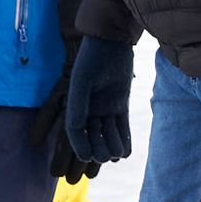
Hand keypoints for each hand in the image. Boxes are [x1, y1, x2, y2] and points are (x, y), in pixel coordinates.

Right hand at [63, 36, 133, 174]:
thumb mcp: (82, 83)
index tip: (86, 158)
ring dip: (112, 147)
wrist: (111, 42)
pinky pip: (121, 127)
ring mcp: (106, 108)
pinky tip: (125, 152)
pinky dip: (123, 140)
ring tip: (116, 153)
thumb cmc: (92, 59)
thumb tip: (75, 131)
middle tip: (105, 156)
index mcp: (75, 106)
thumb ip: (78, 107)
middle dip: (97, 151)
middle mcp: (89, 110)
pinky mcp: (120, 105)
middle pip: (92, 138)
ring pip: (108, 136)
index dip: (79, 148)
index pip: (75, 133)